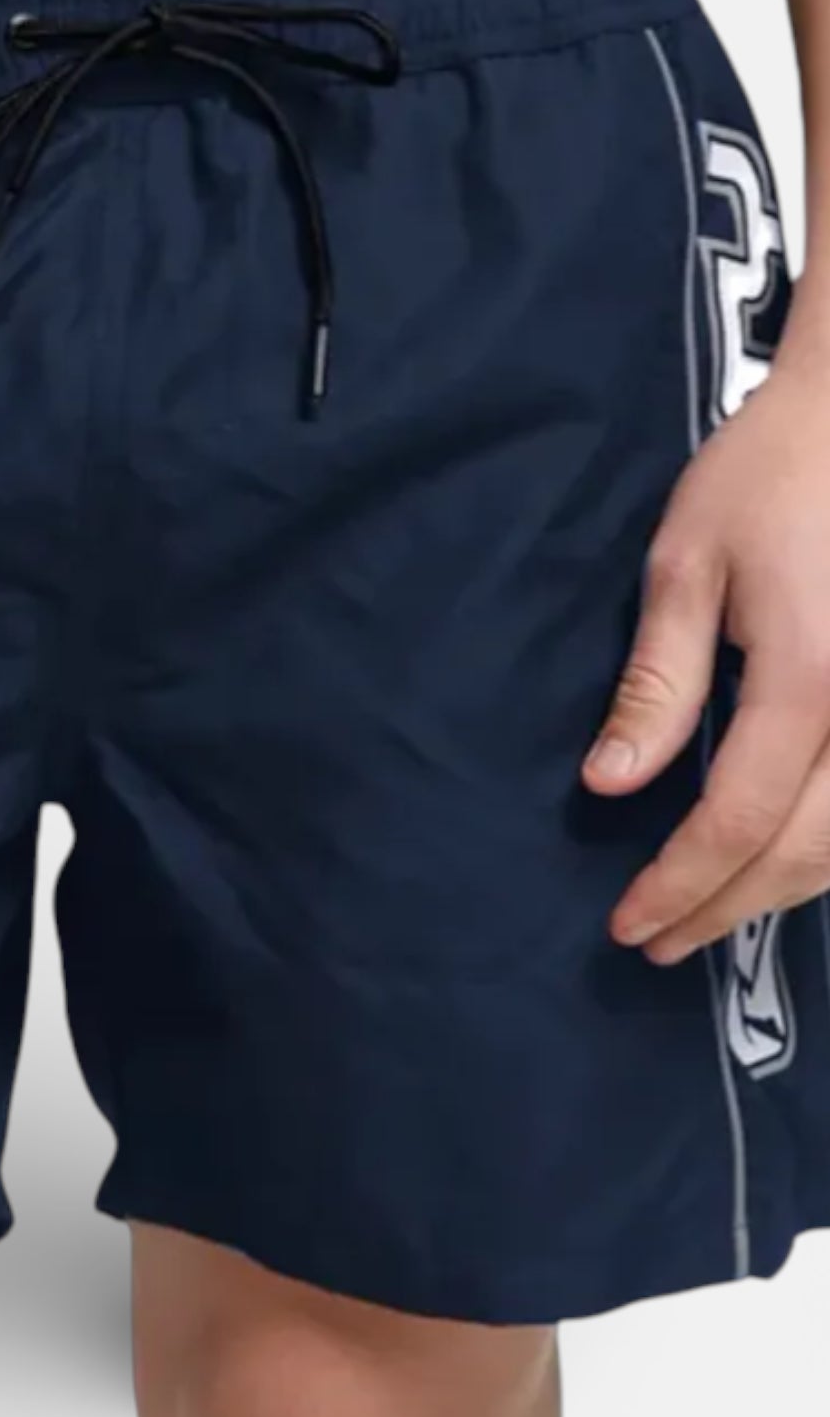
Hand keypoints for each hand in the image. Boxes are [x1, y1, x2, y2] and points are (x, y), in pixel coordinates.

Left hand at [584, 355, 829, 963]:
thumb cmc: (771, 473)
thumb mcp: (688, 564)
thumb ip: (657, 684)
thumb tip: (610, 785)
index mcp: (811, 681)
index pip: (738, 820)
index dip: (682, 885)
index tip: (629, 925)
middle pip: (805, 851)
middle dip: (727, 907)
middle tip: (658, 942)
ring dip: (784, 893)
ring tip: (711, 916)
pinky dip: (829, 850)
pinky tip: (784, 864)